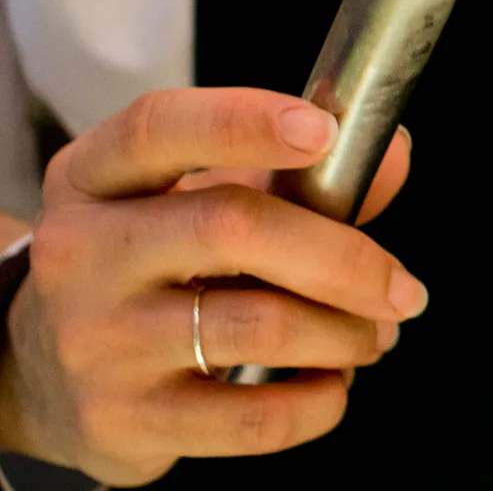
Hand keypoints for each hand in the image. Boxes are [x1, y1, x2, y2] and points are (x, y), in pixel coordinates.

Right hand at [0, 88, 425, 483]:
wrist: (41, 377)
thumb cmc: (150, 269)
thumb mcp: (193, 201)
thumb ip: (296, 176)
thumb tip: (393, 151)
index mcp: (96, 178)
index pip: (159, 128)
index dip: (244, 121)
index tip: (325, 130)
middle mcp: (83, 253)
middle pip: (232, 227)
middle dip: (345, 258)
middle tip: (402, 288)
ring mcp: (96, 341)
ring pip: (258, 325)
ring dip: (344, 333)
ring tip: (373, 335)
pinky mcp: (123, 421)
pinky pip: (252, 417)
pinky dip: (320, 402)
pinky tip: (332, 385)